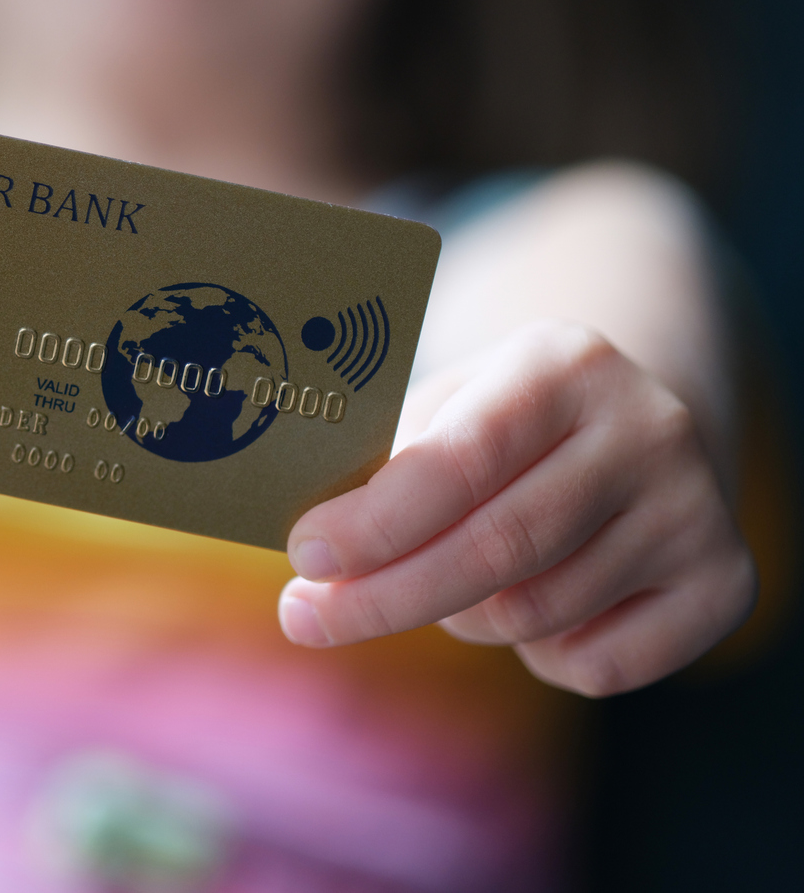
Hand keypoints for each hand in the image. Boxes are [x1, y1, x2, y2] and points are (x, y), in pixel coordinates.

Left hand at [279, 322, 756, 694]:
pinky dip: (536, 655)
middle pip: (496, 550)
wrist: (638, 424)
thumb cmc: (502, 423)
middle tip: (305, 618)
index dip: (376, 522)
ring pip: (534, 615)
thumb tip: (311, 555)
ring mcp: (696, 510)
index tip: (304, 555)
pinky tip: (529, 608)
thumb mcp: (447, 405)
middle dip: (383, 596)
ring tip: (436, 588)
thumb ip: (386, 466)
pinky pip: (593, 666)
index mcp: (565, 364)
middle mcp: (648, 430)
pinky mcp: (725, 585)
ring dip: (458, 617)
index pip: (462, 459)